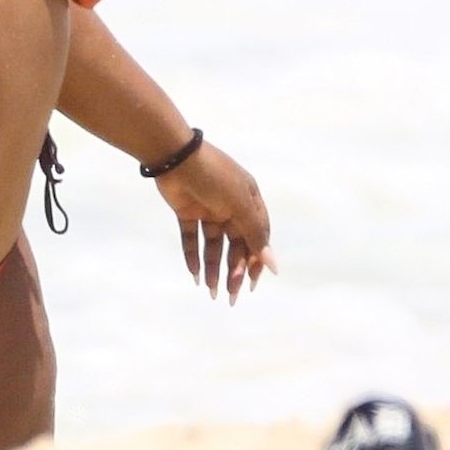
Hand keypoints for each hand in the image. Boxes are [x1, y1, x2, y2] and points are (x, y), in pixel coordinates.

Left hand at [151, 139, 276, 304]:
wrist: (176, 155)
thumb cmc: (215, 176)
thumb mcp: (239, 205)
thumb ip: (255, 236)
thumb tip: (273, 266)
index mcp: (250, 202)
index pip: (258, 237)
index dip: (256, 261)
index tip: (252, 284)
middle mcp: (231, 207)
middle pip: (236, 245)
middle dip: (234, 270)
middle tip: (230, 294)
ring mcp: (208, 209)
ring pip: (214, 245)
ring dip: (214, 267)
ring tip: (211, 290)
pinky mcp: (187, 211)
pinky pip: (192, 238)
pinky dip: (194, 256)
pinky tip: (195, 275)